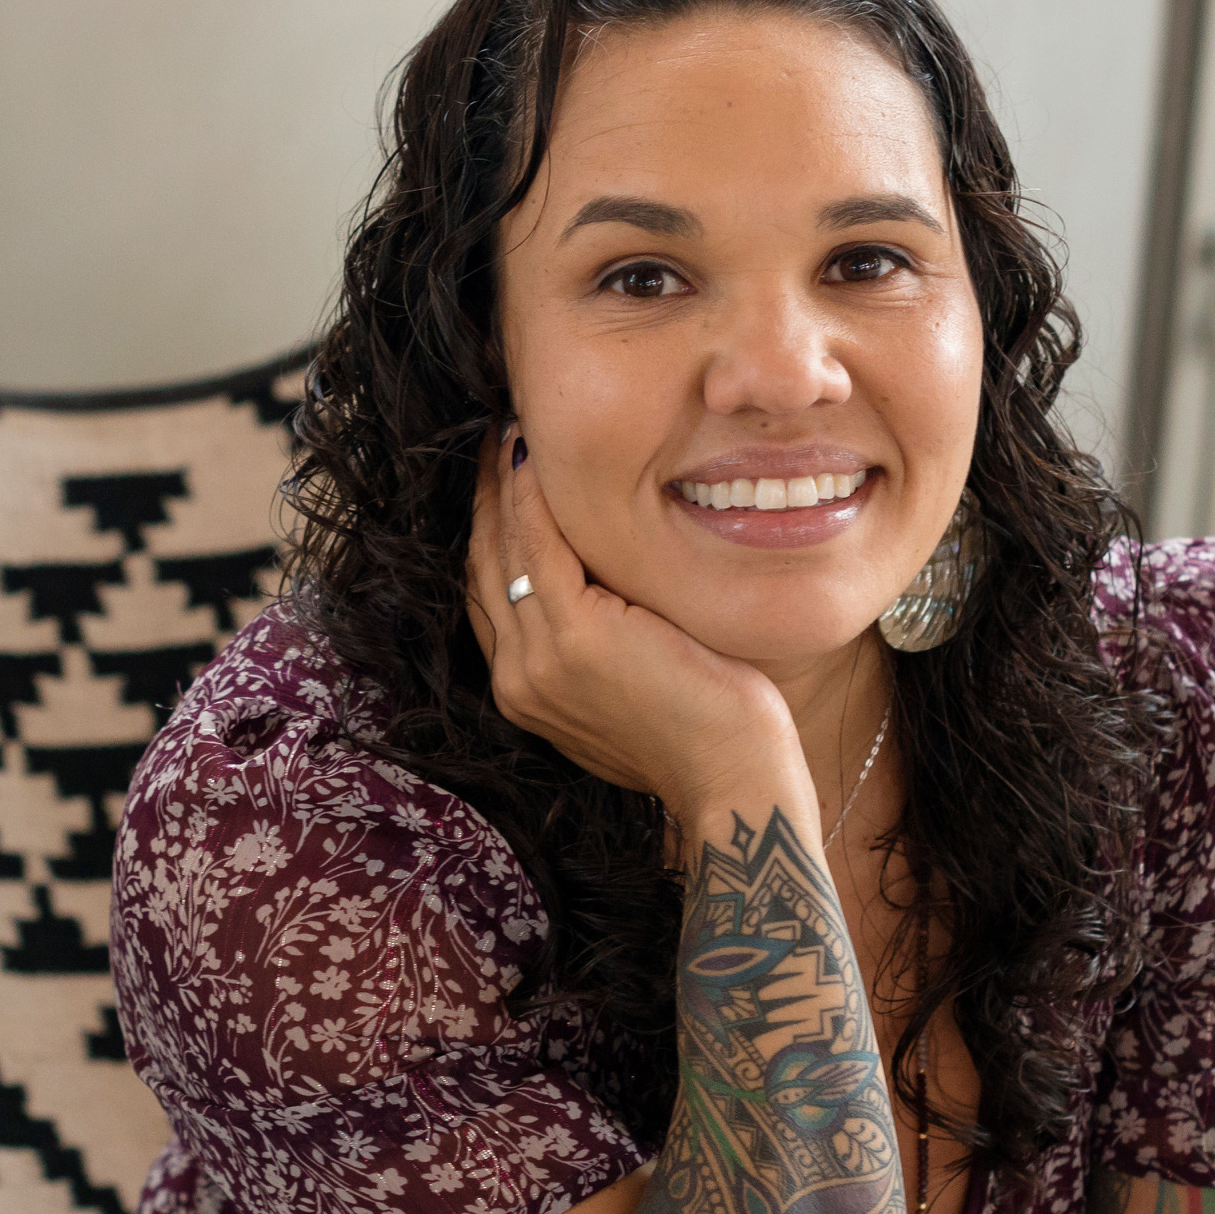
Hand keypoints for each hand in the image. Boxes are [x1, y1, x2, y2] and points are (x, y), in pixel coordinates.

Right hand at [463, 424, 795, 824]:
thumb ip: (602, 640)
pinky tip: (535, 459)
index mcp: (527, 691)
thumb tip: (608, 584)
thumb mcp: (633, 683)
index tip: (500, 478)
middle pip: (483, 568)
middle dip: (485, 498)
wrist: (731, 780)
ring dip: (501, 485)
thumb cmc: (702, 732)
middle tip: (494, 439)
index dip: (491, 532)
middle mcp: (518, 678)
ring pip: (503, 552)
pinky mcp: (576, 639)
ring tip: (509, 433)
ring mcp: (540, 661)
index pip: (492, 596)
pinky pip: (540, 549)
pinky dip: (532, 500)